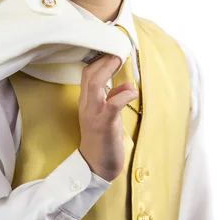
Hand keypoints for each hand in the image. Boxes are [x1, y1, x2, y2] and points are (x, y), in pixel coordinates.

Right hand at [78, 54, 137, 181]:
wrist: (96, 167)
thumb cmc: (103, 140)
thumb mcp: (107, 116)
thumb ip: (113, 99)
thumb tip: (126, 85)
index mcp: (87, 102)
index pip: (87, 74)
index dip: (99, 61)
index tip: (112, 52)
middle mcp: (87, 105)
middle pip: (88, 75)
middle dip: (103, 61)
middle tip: (117, 52)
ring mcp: (94, 114)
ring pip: (94, 85)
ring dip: (107, 71)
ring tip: (118, 61)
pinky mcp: (104, 125)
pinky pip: (111, 106)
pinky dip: (122, 96)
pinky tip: (132, 92)